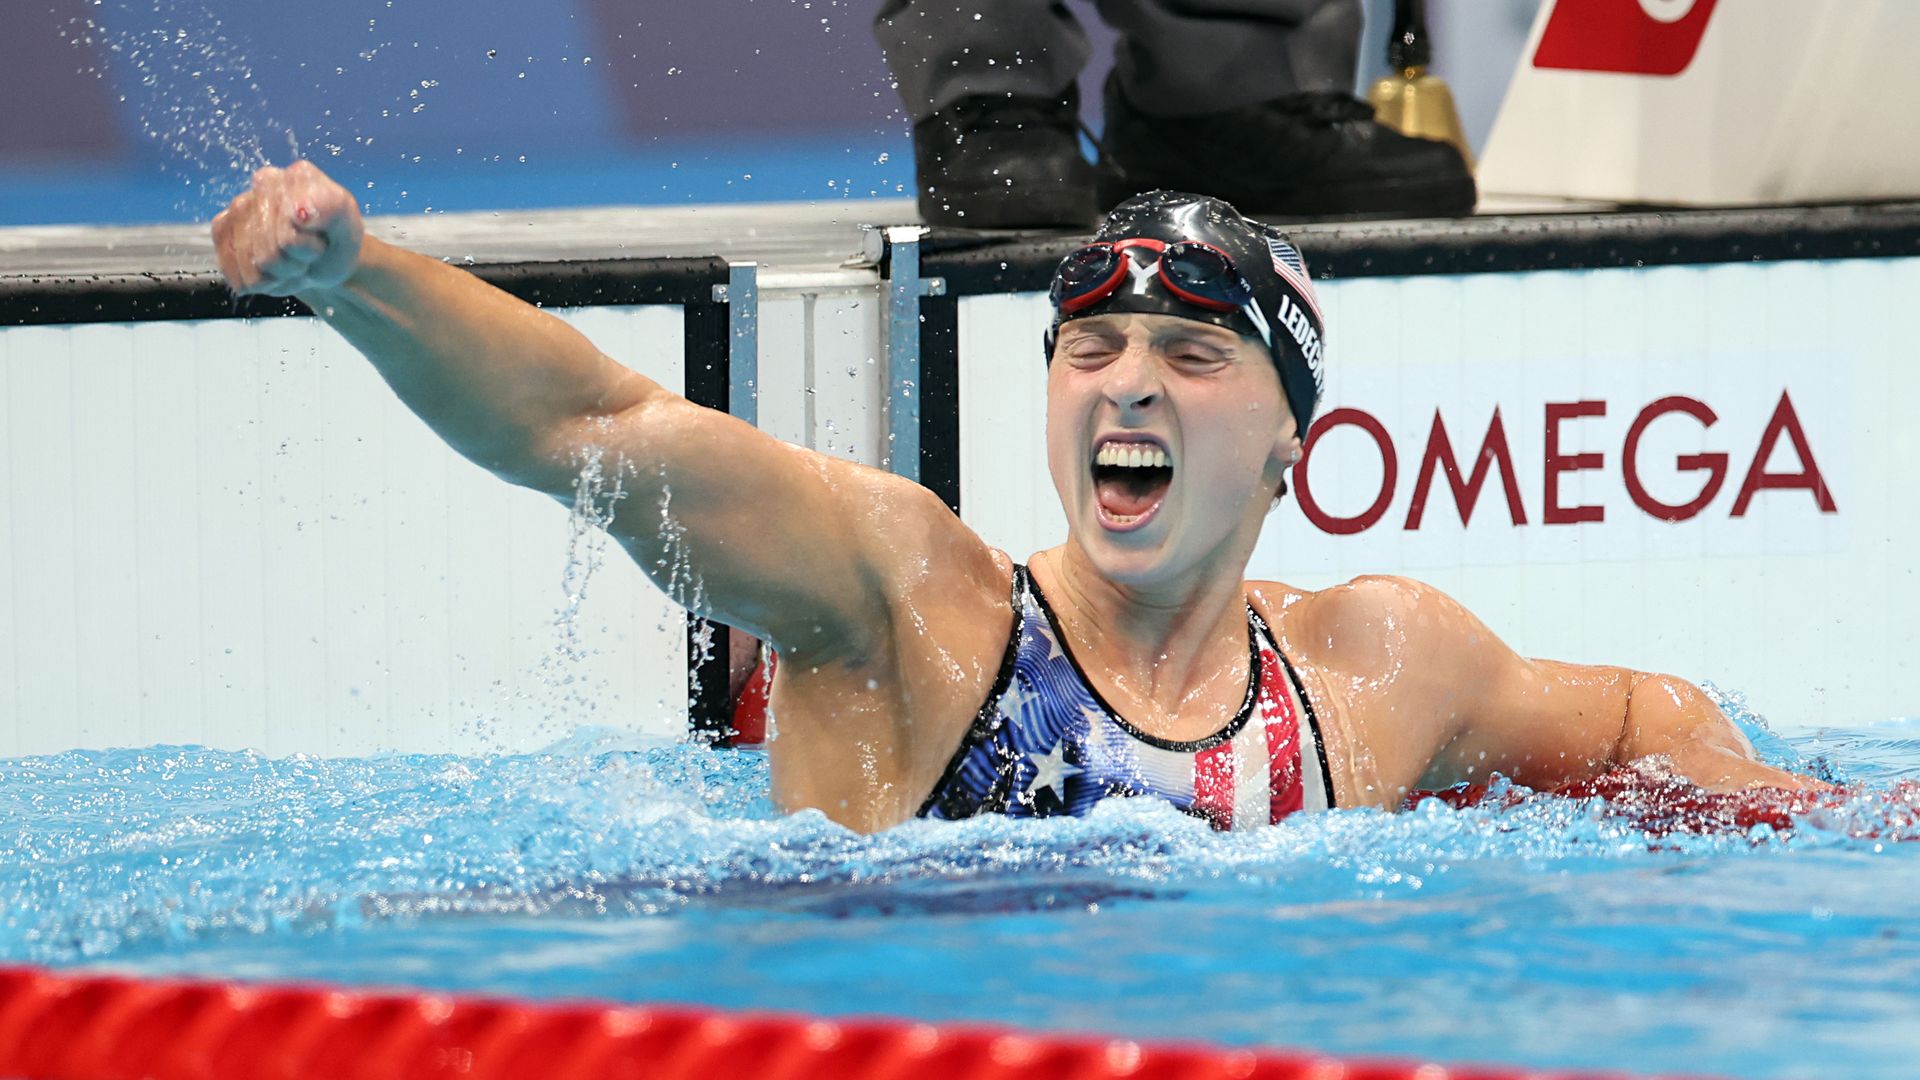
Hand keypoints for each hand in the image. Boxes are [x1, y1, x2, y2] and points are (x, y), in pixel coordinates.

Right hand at [211, 160, 363, 296]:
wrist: (327, 254)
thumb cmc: (337, 237)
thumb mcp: (348, 224)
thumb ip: (331, 210)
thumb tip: (298, 211)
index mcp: (298, 178)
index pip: (290, 236)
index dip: (309, 250)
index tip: (321, 241)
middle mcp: (263, 185)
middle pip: (268, 255)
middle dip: (294, 265)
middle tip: (309, 254)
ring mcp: (238, 207)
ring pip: (253, 269)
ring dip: (280, 275)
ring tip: (295, 260)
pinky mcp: (222, 231)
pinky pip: (237, 276)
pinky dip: (261, 282)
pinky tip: (275, 269)